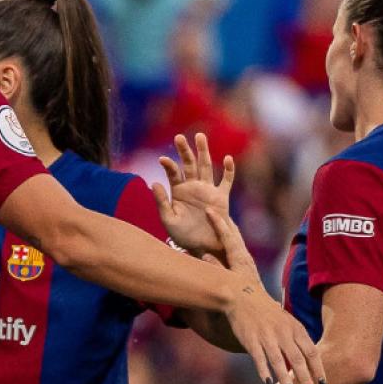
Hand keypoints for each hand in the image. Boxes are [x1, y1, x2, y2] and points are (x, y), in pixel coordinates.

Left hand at [152, 133, 233, 256]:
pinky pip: (226, 181)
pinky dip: (228, 170)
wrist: (202, 247)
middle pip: (189, 164)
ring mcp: (207, 190)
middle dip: (185, 150)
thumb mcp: (168, 220)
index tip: (162, 160)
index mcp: (179, 191)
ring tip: (200, 136)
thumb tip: (153, 183)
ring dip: (203, 152)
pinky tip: (227, 158)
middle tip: (179, 137)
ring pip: (206, 166)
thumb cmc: (183, 235)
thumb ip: (161, 202)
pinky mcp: (221, 197)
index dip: (169, 165)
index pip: (173, 173)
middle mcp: (193, 187)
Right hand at [213, 212, 323, 383]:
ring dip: (285, 379)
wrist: (242, 295)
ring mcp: (267, 335)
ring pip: (279, 361)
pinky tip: (267, 382)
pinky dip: (263, 370)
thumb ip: (297, 340)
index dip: (319, 369)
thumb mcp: (287, 322)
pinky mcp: (251, 338)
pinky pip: (259, 357)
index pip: (312, 352)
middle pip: (298, 359)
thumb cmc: (266, 312)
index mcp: (295, 328)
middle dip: (306, 379)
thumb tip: (307, 362)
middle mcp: (283, 332)